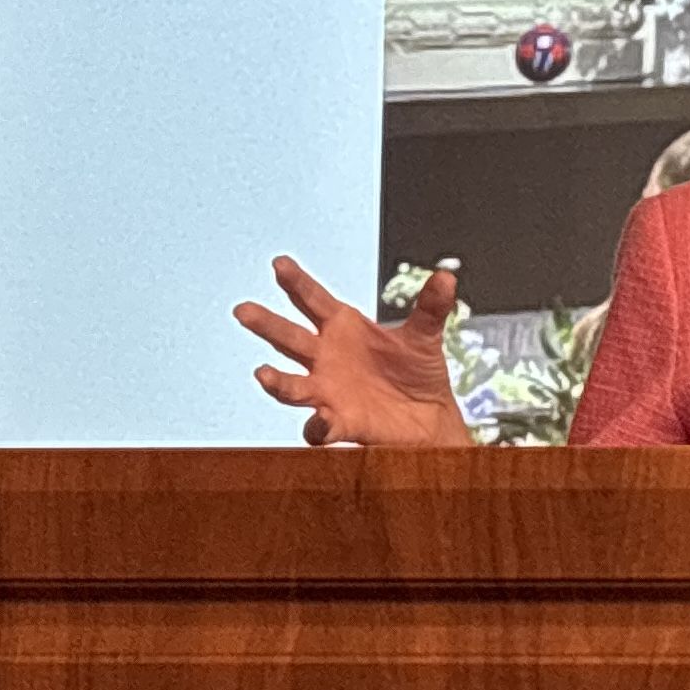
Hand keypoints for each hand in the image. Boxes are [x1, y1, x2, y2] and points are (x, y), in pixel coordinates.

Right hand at [233, 257, 475, 446]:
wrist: (430, 417)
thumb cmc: (418, 372)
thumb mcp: (425, 335)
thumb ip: (431, 307)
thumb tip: (447, 277)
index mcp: (344, 328)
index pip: (313, 300)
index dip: (296, 282)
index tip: (278, 263)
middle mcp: (327, 358)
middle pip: (290, 338)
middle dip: (267, 324)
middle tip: (243, 310)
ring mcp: (329, 391)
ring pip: (293, 385)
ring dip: (277, 382)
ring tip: (262, 375)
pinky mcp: (342, 422)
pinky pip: (322, 426)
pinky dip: (318, 426)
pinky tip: (320, 422)